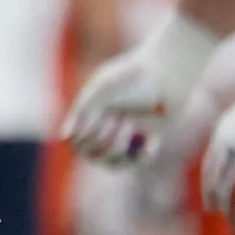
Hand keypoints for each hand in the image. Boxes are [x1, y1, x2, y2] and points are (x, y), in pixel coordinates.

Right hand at [61, 13, 222, 165]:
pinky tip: (150, 139)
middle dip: (104, 141)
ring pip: (113, 162)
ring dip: (120, 147)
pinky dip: (143, 155)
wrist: (170, 71)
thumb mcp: (100, 90)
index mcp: (91, 115)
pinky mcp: (149, 138)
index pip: (77, 143)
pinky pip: (138, 161)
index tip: (102, 118)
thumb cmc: (132, 76)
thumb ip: (81, 113)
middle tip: (120, 118)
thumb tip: (63, 138)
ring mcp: (127, 134)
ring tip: (132, 123)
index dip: (86, 138)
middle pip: (93, 156)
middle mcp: (106, 126)